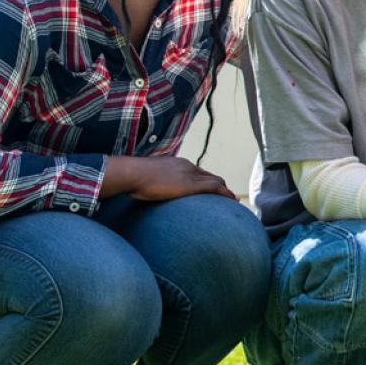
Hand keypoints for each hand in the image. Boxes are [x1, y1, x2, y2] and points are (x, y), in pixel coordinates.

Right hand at [105, 156, 237, 200]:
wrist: (132, 173)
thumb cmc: (132, 178)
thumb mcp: (144, 179)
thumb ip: (149, 183)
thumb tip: (141, 191)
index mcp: (176, 164)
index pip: (198, 171)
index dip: (207, 180)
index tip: (212, 188)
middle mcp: (187, 166)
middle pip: (210, 175)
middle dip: (219, 185)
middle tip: (227, 196)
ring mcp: (190, 175)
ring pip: (216, 181)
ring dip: (226, 191)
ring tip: (234, 201)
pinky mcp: (191, 185)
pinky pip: (216, 188)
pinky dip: (226, 194)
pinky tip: (233, 201)